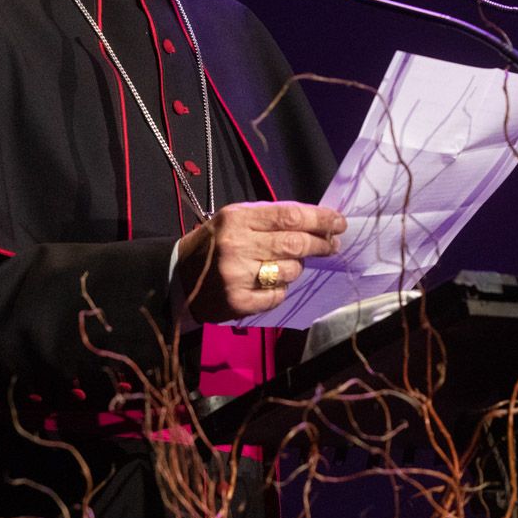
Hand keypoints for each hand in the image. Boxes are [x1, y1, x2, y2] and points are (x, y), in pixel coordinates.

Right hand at [174, 202, 345, 322]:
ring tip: (287, 265)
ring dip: (297, 268)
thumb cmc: (216, 243)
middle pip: (295, 244)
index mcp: (237, 218)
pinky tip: (269, 284)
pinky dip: (280, 289)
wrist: (179, 277)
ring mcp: (237, 275)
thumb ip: (271, 218)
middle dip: (321, 244)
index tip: (339, 223)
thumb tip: (317, 223)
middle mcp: (237, 245)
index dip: (320, 219)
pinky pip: (278, 295)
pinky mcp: (238, 302)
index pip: (290, 216)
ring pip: (290, 271)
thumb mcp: (236, 219)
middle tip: (333, 245)